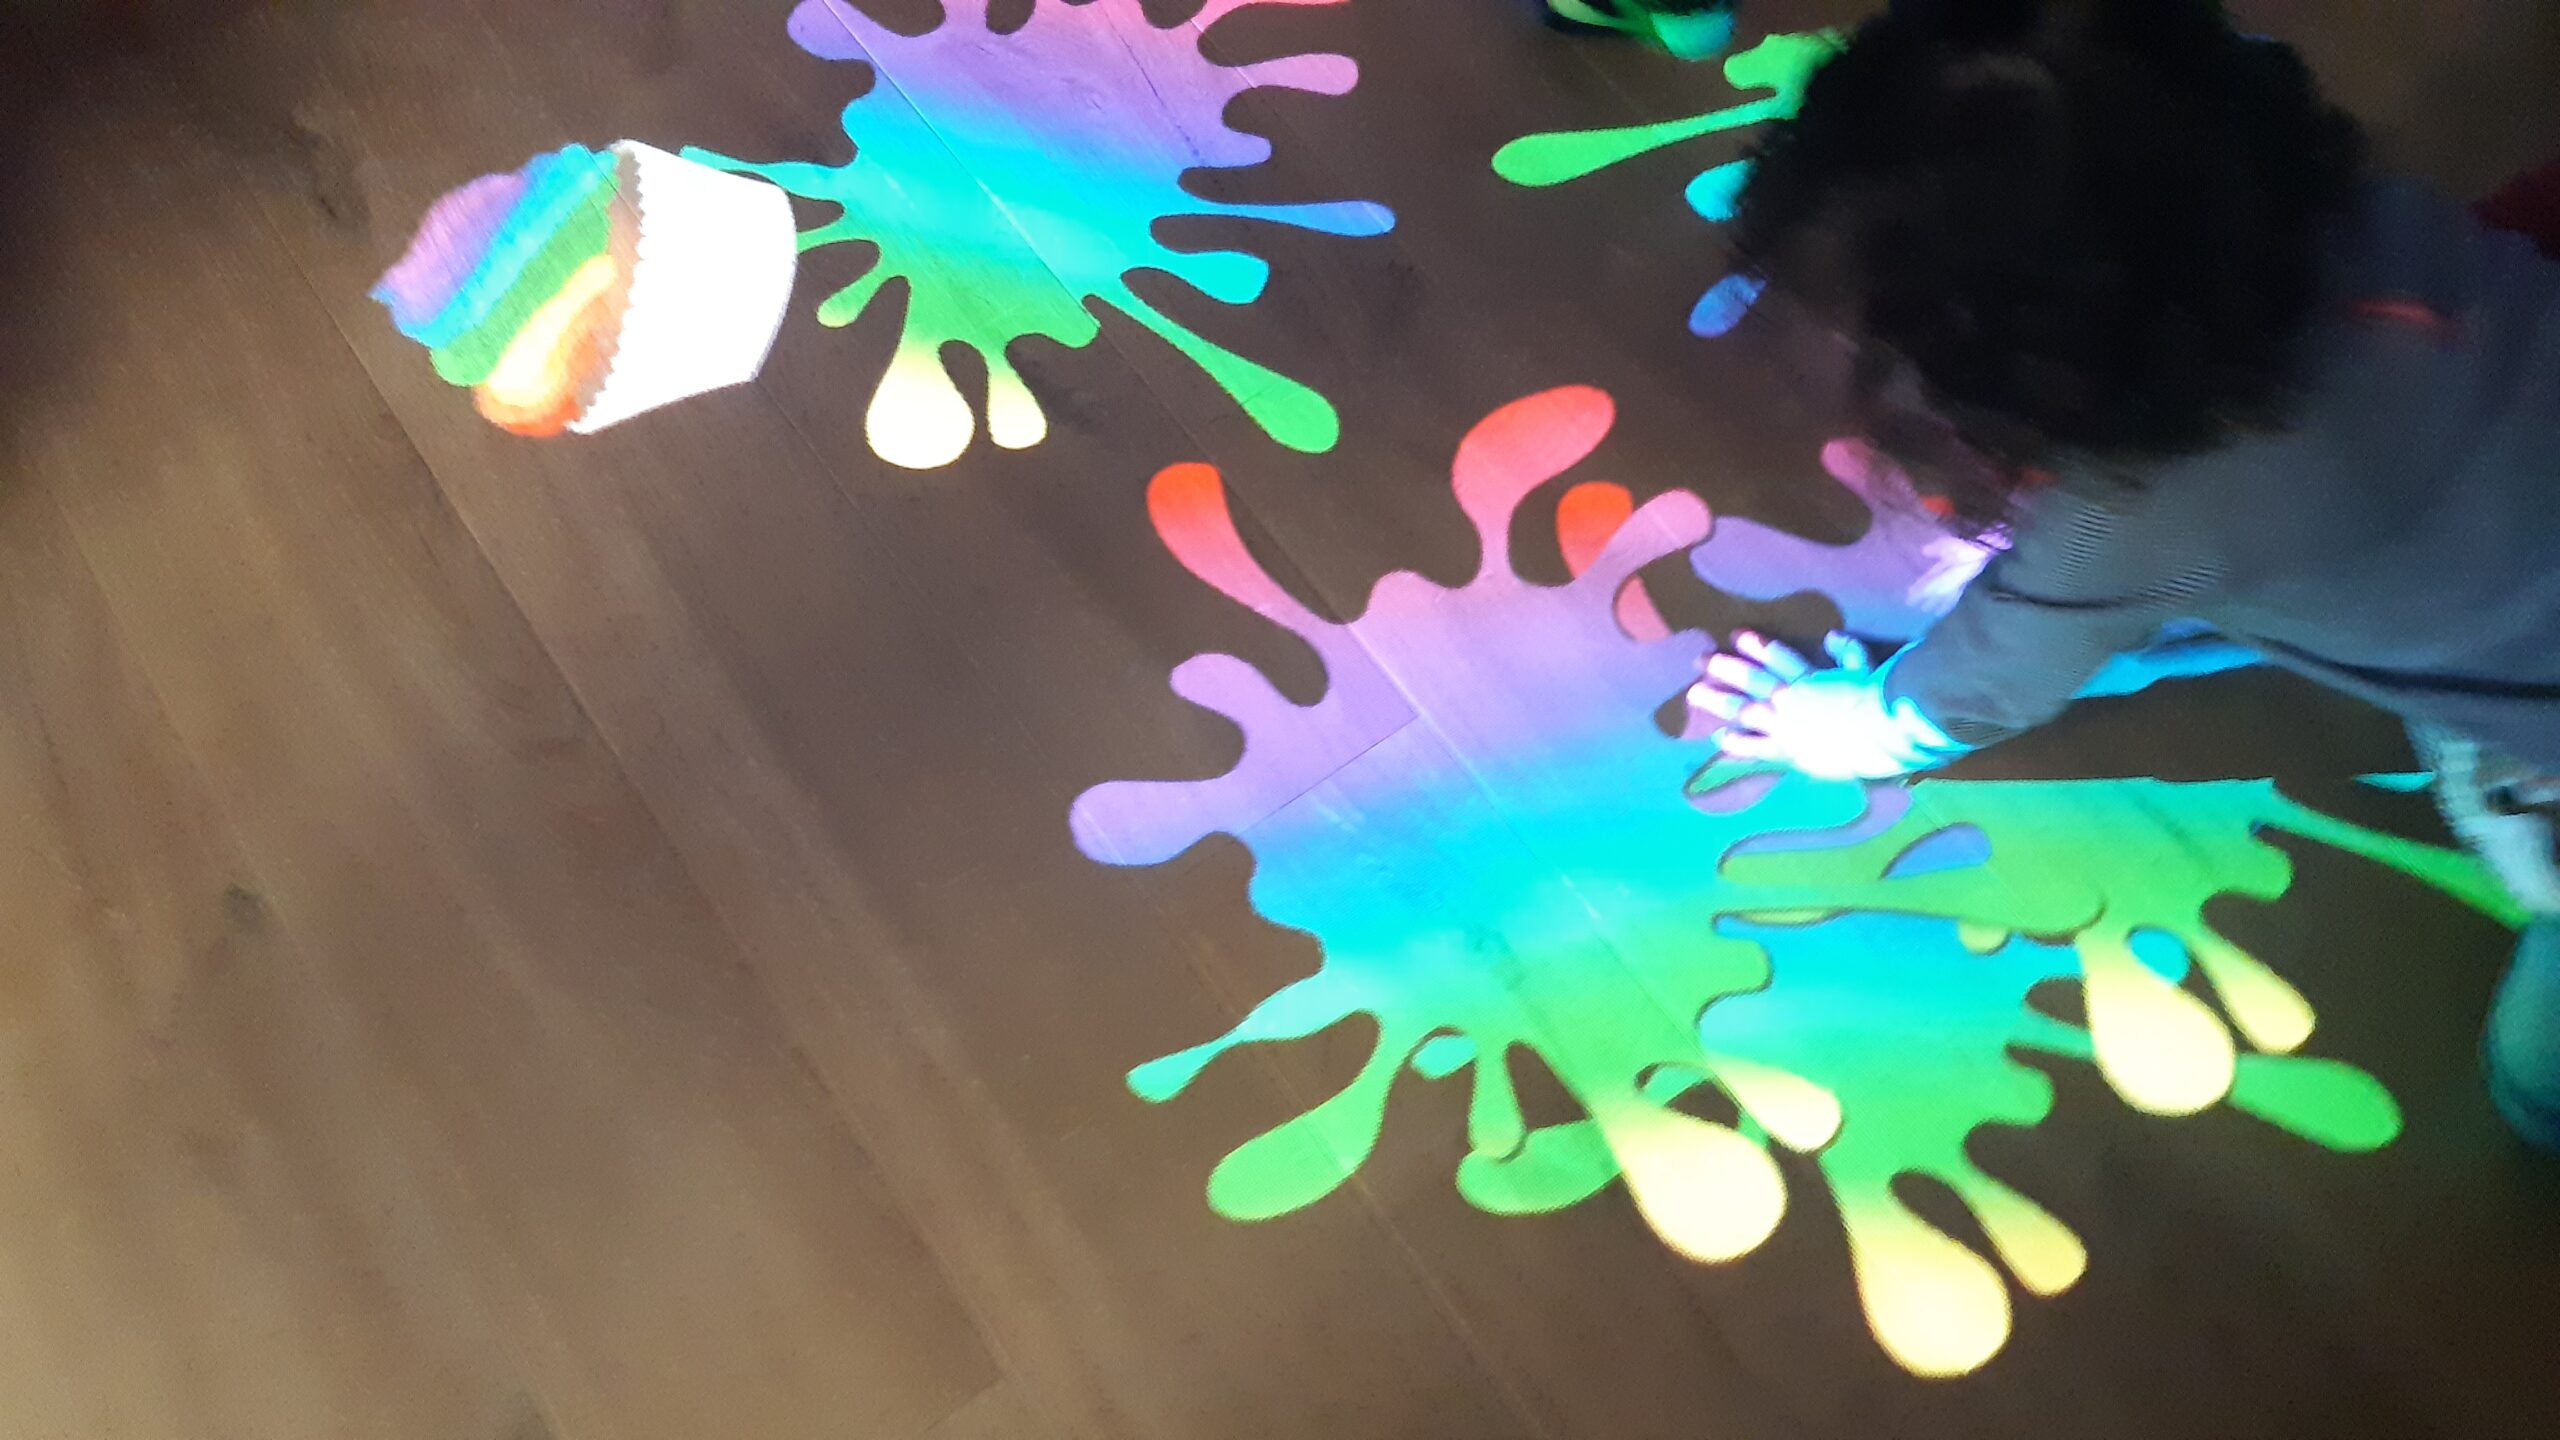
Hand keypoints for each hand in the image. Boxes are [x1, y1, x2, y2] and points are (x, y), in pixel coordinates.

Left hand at [1687, 631, 1968, 780]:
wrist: (1885, 735)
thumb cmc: (1883, 702)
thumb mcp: (1869, 670)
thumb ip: (1849, 652)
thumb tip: (1832, 636)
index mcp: (1811, 678)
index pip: (1778, 657)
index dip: (1757, 646)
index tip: (1735, 635)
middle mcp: (1793, 700)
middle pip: (1752, 680)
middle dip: (1725, 668)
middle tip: (1700, 659)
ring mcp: (1787, 727)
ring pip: (1745, 711)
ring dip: (1718, 700)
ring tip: (1694, 692)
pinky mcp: (1791, 753)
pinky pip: (1758, 748)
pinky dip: (1738, 743)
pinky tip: (1718, 737)